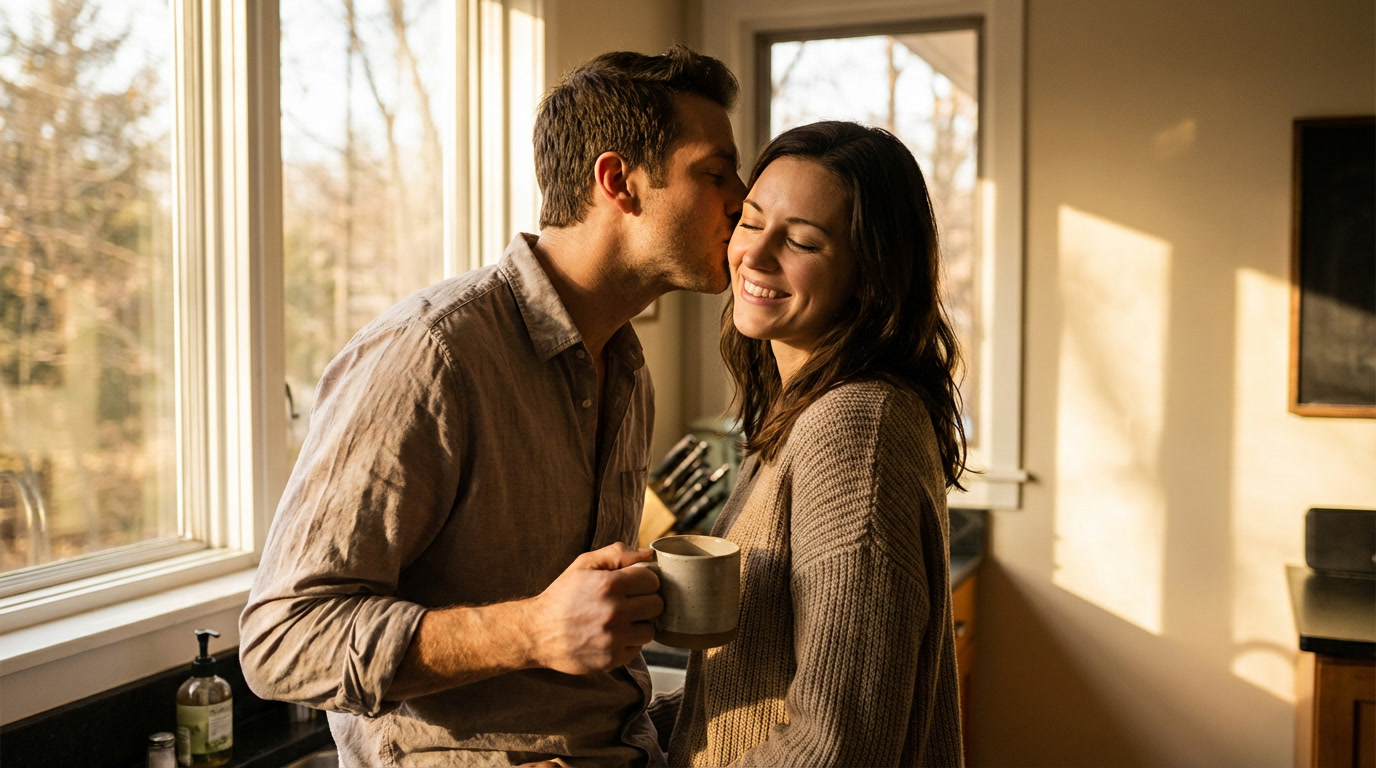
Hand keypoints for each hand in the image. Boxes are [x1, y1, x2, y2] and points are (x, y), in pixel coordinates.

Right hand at [524, 542, 662, 674]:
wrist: (537, 633)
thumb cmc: (562, 596)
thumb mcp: (584, 565)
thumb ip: (617, 554)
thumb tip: (649, 553)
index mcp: (610, 584)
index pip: (652, 580)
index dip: (644, 580)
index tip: (633, 584)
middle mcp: (615, 612)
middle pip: (657, 605)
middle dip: (645, 601)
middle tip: (629, 602)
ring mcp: (614, 638)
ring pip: (651, 629)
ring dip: (640, 624)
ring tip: (621, 620)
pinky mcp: (612, 659)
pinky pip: (637, 649)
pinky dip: (628, 642)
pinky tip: (612, 635)